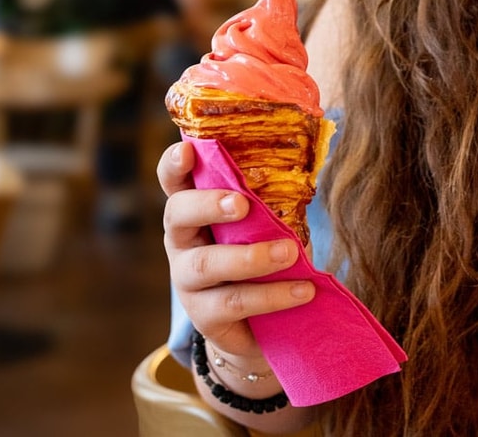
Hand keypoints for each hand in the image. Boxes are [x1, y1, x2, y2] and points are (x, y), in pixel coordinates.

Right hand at [157, 141, 315, 359]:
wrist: (259, 328)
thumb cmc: (262, 262)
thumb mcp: (265, 230)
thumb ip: (272, 207)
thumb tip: (302, 183)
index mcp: (195, 213)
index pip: (175, 183)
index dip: (174, 165)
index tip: (188, 149)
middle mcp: (183, 242)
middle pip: (178, 215)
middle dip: (208, 204)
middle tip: (242, 204)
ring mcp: (188, 281)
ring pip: (207, 264)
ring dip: (250, 257)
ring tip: (288, 253)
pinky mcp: (204, 316)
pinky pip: (235, 302)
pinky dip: (272, 295)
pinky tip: (304, 290)